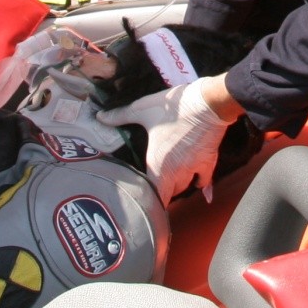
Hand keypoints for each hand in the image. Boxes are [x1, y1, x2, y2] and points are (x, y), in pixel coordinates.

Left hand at [100, 76, 237, 202]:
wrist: (207, 103)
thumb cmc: (173, 108)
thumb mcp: (142, 109)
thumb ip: (120, 115)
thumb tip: (99, 117)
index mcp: (158, 165)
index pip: (154, 198)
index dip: (148, 203)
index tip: (143, 203)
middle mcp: (176, 173)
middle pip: (169, 194)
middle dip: (162, 192)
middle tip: (155, 188)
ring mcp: (194, 169)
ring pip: (185, 187)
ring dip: (178, 186)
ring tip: (171, 182)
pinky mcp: (208, 162)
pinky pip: (204, 182)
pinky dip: (201, 185)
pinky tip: (200, 187)